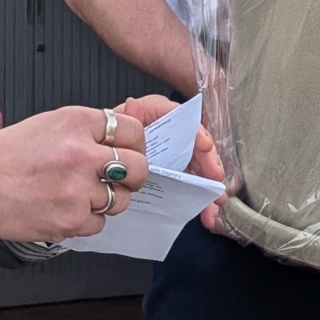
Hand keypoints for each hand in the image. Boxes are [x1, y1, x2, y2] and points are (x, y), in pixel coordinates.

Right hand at [0, 105, 150, 242]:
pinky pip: (99, 223)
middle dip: (133, 174)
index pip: (132, 129)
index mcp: (75, 121)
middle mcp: (81, 153)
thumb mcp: (49, 124)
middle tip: (119, 176)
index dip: (133, 142)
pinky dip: (86, 219)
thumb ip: (90, 127)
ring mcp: (78, 189)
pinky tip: (64, 207)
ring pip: (121, 199)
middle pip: (138, 167)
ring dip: (107, 198)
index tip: (127, 149)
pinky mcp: (71, 220)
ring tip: (78, 192)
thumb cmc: (4, 156)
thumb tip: (130, 119)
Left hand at [113, 94, 228, 230]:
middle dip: (210, 163)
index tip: (205, 146)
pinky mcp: (176, 175)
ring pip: (200, 168)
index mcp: (159, 115)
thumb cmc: (112, 136)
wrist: (103, 159)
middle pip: (198, 146)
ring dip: (211, 186)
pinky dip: (202, 201)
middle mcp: (173, 135)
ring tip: (216, 202)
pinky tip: (207, 214)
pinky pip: (193, 187)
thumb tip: (133, 105)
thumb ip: (127, 119)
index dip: (197, 132)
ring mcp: (177, 156)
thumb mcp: (116, 127)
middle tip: (216, 177)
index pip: (183, 119)